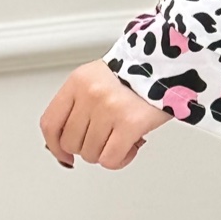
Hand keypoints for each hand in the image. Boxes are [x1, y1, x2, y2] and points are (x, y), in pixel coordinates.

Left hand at [40, 58, 173, 170]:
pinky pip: (111, 159)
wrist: (170, 60)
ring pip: (91, 154)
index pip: (50, 123)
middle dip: (89, 146)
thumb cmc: (138, 70)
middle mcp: (90, 94)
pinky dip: (120, 159)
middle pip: (71, 143)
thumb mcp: (99, 78)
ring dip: (107, 152)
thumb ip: (81, 104)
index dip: (55, 146)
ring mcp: (109, 108)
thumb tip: (66, 144)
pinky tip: (131, 146)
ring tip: (123, 136)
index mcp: (79, 81)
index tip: (64, 155)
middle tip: (108, 136)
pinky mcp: (129, 123)